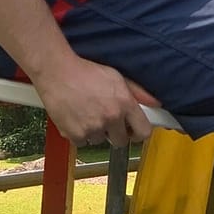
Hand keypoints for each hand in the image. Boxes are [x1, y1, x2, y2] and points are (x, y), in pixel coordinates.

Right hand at [37, 57, 160, 147]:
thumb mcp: (116, 76)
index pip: (144, 131)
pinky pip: (82, 142)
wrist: (57, 71)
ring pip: (100, 141)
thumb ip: (138, 92)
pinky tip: (76, 117)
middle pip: (121, 141)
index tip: (133, 130)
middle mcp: (111, 118)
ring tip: (87, 113)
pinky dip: (80, 133)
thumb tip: (155, 103)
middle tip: (107, 120)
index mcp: (124, 103)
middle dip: (116, 133)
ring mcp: (93, 128)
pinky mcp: (75, 134)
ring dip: (96, 132)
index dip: (139, 132)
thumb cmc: (85, 71)